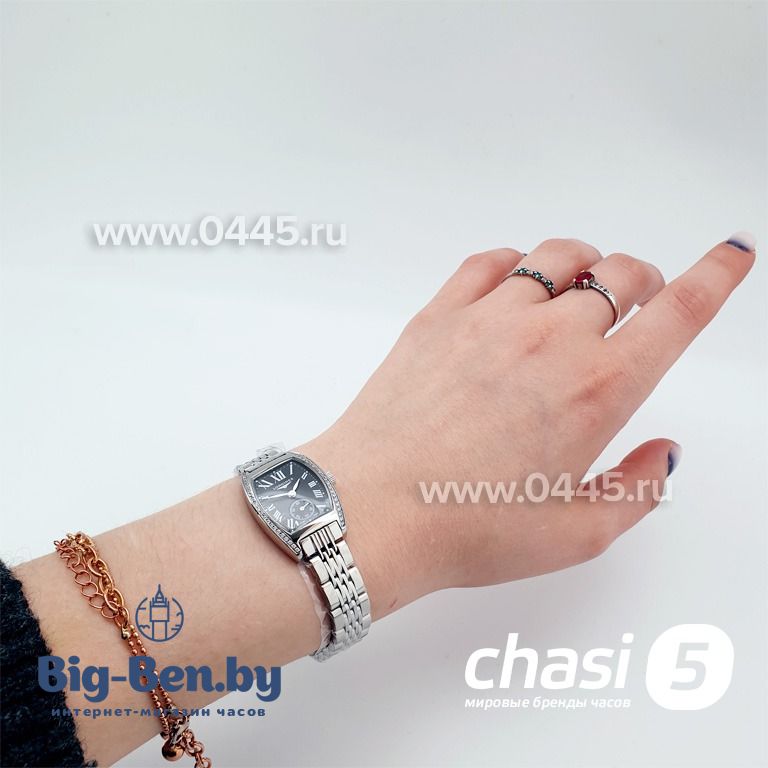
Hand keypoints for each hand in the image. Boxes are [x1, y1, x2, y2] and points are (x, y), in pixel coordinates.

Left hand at [298, 235, 754, 613]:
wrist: (373, 511)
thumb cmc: (468, 528)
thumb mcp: (576, 534)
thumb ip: (638, 490)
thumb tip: (664, 453)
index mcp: (598, 389)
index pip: (679, 311)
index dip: (716, 274)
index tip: (734, 253)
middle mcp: (550, 339)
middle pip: (621, 274)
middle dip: (644, 281)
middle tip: (639, 300)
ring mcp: (490, 318)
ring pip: (559, 256)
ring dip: (586, 263)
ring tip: (581, 286)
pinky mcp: (439, 314)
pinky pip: (489, 261)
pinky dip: (517, 262)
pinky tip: (516, 283)